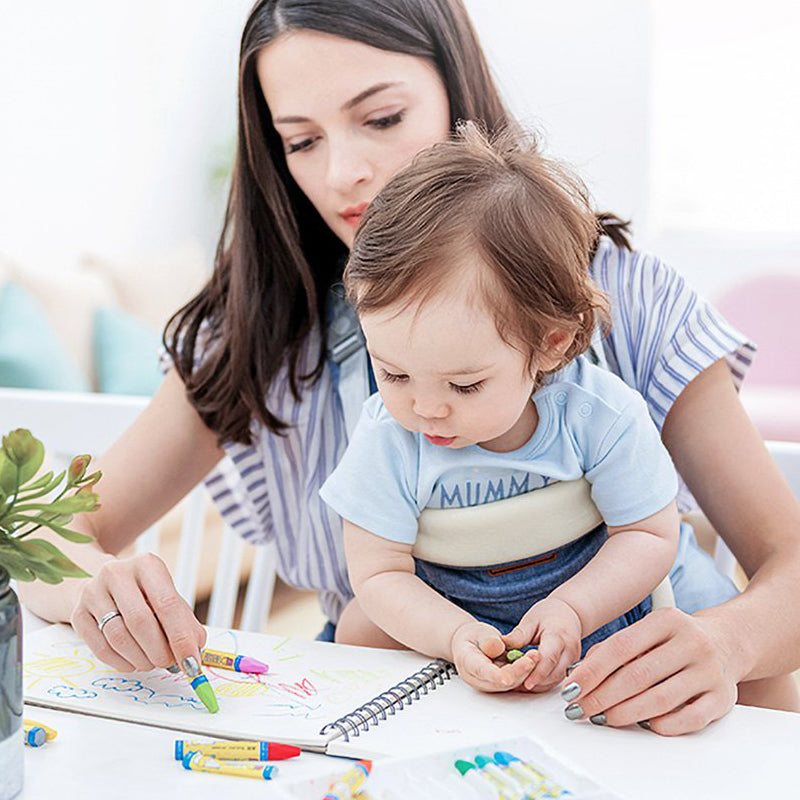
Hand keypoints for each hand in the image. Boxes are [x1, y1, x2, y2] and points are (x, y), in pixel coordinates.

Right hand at [70, 553, 206, 672]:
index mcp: (147, 565)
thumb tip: (195, 652)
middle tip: (169, 664)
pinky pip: (100, 647)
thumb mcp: (168, 598)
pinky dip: (121, 662)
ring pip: (119, 637)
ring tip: (152, 662)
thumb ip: (185, 622)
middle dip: (160, 651)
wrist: (103, 586)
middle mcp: (117, 573)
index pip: (168, 604)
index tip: (192, 663)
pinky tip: (133, 663)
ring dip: (141, 659)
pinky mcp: (78, 613)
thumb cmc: (144, 595)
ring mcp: (93, 592)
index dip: (181, 638)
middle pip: (140, 621)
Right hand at [450, 620, 536, 691]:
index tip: (507, 677)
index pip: (482, 671)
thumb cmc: (474, 638)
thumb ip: (488, 640)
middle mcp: (478, 679)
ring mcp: (490, 684)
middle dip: (519, 670)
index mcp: (467, 663)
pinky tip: (533, 661)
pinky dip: (525, 673)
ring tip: (535, 656)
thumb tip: (497, 648)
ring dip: (525, 672)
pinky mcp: (501, 685)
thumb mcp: (479, 633)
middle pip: (500, 681)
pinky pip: (515, 682)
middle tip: (533, 656)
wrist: (472, 645)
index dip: (495, 676)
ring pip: (510, 683)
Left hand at [503, 597, 581, 691]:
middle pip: (554, 673)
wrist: (568, 613)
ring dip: (539, 685)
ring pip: (557, 680)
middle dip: (536, 682)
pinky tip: (529, 682)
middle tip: (516, 685)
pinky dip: (544, 683)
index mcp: (558, 636)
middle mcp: (570, 650)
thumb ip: (519, 635)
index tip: (524, 683)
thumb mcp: (531, 620)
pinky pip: (558, 680)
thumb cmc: (549, 614)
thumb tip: (501, 645)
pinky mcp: (571, 667)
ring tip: (519, 685)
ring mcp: (573, 660)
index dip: (537, 673)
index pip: (549, 658)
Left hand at [560, 607, 737, 734]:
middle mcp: (692, 643)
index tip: (572, 687)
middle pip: (637, 675)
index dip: (592, 670)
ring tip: (603, 718)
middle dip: (602, 696)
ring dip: (625, 713)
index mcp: (668, 620)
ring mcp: (709, 671)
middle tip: (580, 708)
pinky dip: (662, 725)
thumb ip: (615, 647)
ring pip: (660, 699)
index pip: (621, 647)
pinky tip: (643, 724)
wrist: (726, 642)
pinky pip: (689, 719)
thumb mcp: (647, 631)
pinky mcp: (722, 698)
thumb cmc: (675, 640)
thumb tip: (580, 674)